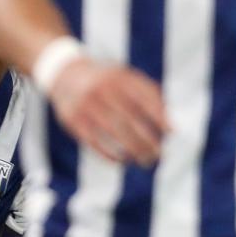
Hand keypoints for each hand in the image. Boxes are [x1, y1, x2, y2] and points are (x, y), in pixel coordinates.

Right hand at [48, 57, 169, 165]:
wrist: (64, 74)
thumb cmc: (107, 81)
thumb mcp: (126, 78)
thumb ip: (150, 94)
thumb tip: (171, 126)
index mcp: (119, 78)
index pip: (144, 99)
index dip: (159, 116)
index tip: (171, 133)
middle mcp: (101, 90)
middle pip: (130, 120)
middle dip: (147, 140)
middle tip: (159, 155)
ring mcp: (85, 105)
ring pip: (114, 133)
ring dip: (132, 150)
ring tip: (145, 161)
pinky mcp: (72, 120)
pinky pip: (94, 141)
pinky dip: (109, 154)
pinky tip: (122, 162)